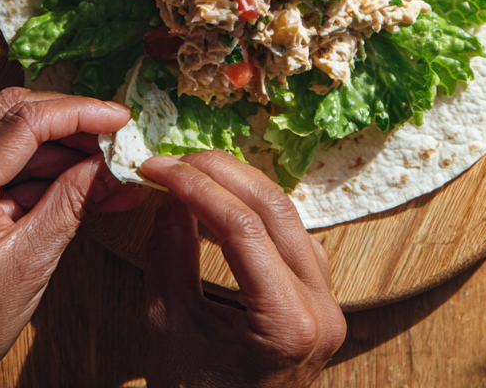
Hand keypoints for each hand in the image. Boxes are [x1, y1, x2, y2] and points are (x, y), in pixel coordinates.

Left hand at [0, 87, 144, 387]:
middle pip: (10, 110)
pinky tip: (74, 178)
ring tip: (102, 163)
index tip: (121, 119)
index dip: (80, 114)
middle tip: (113, 137)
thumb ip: (73, 201)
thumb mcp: (31, 263)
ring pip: (3, 125)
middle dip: (68, 119)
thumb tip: (115, 165)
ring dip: (56, 140)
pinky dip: (35, 160)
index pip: (23, 123)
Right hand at [140, 150, 346, 387]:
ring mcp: (328, 301)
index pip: (243, 227)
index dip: (195, 187)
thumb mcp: (169, 327)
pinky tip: (220, 198)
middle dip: (220, 174)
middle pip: (274, 209)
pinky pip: (291, 235)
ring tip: (192, 171)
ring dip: (239, 185)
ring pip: (287, 215)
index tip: (156, 168)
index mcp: (290, 323)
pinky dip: (254, 209)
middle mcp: (322, 307)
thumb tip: (170, 191)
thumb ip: (170, 252)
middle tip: (174, 159)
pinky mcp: (320, 297)